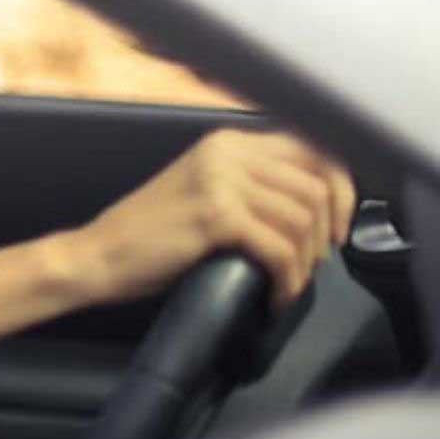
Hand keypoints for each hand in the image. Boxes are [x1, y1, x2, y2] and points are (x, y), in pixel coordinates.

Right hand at [57, 129, 354, 310]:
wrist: (98, 255)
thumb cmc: (149, 236)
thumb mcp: (205, 192)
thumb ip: (251, 186)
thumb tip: (315, 208)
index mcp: (226, 143)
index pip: (314, 150)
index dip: (341, 190)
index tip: (337, 228)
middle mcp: (226, 152)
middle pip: (315, 186)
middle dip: (325, 234)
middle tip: (311, 265)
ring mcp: (219, 181)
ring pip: (302, 219)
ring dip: (305, 262)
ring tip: (287, 283)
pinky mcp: (215, 216)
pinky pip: (279, 249)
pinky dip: (287, 280)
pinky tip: (275, 295)